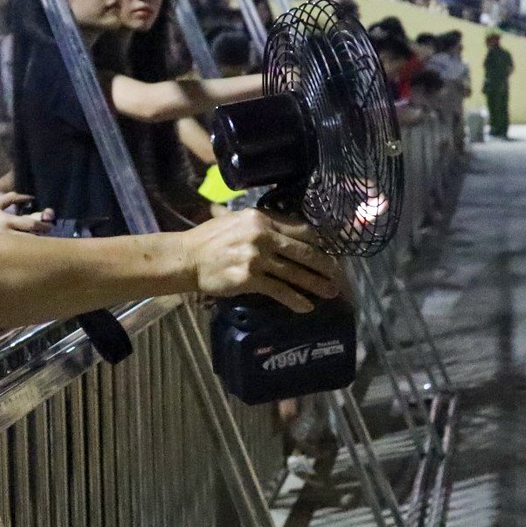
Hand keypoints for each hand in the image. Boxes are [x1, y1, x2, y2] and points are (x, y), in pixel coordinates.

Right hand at [183, 209, 342, 312]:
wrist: (187, 259)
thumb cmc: (209, 239)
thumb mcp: (235, 220)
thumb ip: (261, 222)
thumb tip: (285, 228)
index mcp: (261, 218)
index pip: (299, 229)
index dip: (317, 242)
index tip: (327, 251)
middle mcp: (262, 235)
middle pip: (303, 251)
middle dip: (324, 264)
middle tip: (338, 274)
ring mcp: (256, 258)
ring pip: (295, 273)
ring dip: (315, 284)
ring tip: (329, 292)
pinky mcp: (250, 279)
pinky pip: (279, 290)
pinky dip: (295, 300)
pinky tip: (306, 307)